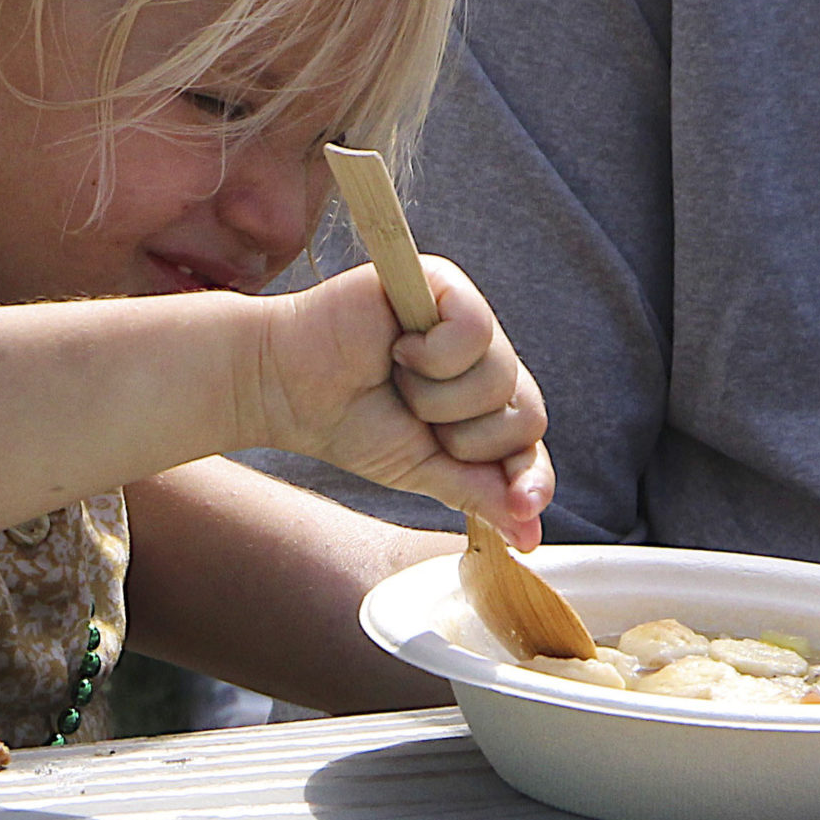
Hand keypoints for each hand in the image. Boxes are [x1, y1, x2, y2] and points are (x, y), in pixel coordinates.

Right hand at [257, 256, 552, 545]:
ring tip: (395, 376)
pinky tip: (398, 346)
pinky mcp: (444, 282)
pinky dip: (433, 354)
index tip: (524, 507)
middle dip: (461, 435)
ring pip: (500, 377)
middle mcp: (484, 354)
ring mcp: (466, 316)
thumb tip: (529, 536)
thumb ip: (477, 494)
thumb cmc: (348, 422)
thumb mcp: (421, 470)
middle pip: (526, 412)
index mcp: (483, 395)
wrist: (287, 390)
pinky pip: (475, 331)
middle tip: (411, 415)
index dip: (532, 474)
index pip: (529, 436)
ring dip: (436, 398)